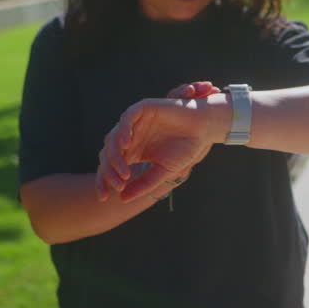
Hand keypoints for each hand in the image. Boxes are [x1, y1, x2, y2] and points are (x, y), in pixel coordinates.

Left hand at [94, 82, 225, 202]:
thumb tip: (122, 199)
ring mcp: (134, 123)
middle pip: (108, 154)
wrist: (204, 129)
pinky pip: (126, 118)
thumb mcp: (163, 172)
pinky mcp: (142, 109)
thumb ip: (144, 184)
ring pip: (113, 138)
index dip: (104, 181)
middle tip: (119, 185)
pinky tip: (126, 145)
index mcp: (132, 152)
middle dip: (108, 172)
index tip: (104, 198)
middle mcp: (130, 137)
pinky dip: (123, 130)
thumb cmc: (185, 150)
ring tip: (124, 172)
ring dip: (115, 156)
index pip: (110, 166)